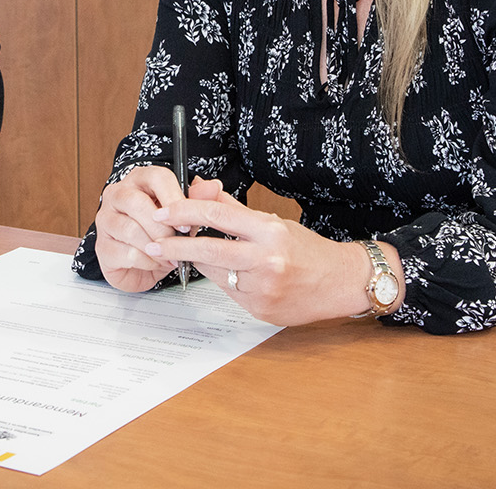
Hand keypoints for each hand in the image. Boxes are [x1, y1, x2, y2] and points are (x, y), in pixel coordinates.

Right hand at [93, 165, 193, 291]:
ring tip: (170, 256)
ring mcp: (106, 220)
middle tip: (178, 241)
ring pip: (130, 230)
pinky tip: (156, 263)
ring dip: (156, 247)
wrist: (143, 266)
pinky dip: (147, 262)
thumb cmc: (160, 234)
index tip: (186, 222)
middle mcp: (117, 195)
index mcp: (139, 180)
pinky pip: (127, 253)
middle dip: (162, 227)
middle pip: (137, 202)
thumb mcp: (182, 217)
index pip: (156, 177)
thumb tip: (213, 186)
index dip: (174, 198)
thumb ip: (196, 200)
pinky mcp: (102, 247)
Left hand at [146, 179, 403, 326]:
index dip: (184, 213)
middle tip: (153, 243)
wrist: (342, 283)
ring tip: (192, 254)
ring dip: (200, 264)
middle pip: (208, 250)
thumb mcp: (273, 222)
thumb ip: (232, 208)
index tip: (163, 213)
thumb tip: (199, 186)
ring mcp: (264, 289)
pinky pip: (229, 293)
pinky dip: (223, 281)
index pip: (217, 216)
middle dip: (175, 247)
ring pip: (215, 273)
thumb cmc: (307, 249)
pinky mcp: (261, 310)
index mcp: (269, 232)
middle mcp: (266, 260)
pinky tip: (230, 274)